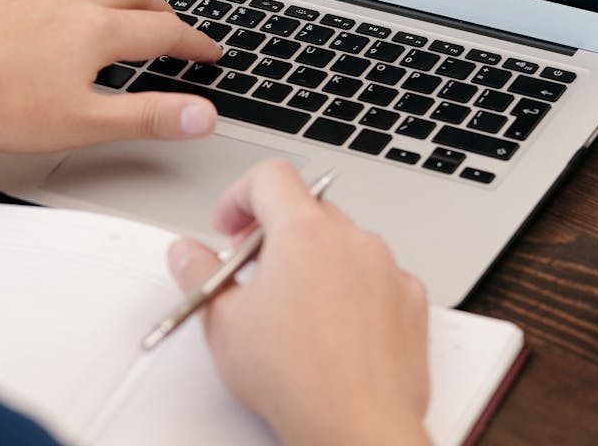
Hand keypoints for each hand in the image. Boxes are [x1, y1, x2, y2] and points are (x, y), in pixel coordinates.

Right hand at [168, 160, 430, 445]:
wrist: (355, 425)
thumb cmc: (298, 378)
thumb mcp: (223, 322)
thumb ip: (198, 274)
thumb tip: (186, 254)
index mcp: (304, 232)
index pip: (270, 176)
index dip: (240, 195)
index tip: (229, 225)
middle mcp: (353, 240)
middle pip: (308, 208)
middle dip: (275, 232)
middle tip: (252, 270)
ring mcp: (388, 269)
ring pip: (344, 244)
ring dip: (316, 260)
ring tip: (293, 307)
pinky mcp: (411, 301)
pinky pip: (378, 277)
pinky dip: (354, 289)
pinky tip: (333, 327)